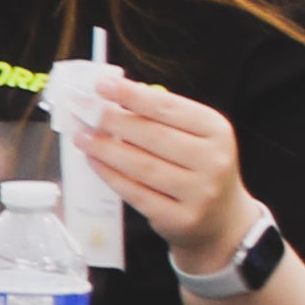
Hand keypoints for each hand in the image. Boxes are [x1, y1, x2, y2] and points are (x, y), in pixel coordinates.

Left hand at [77, 76, 254, 270]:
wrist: (222, 219)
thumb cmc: (199, 167)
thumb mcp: (195, 136)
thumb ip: (161, 116)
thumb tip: (113, 96)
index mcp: (217, 130)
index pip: (168, 107)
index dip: (132, 95)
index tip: (102, 85)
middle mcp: (213, 161)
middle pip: (153, 136)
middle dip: (113, 121)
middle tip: (85, 112)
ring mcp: (199, 193)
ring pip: (142, 166)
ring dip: (105, 149)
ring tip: (82, 136)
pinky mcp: (180, 219)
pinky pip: (137, 193)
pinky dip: (111, 175)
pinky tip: (94, 162)